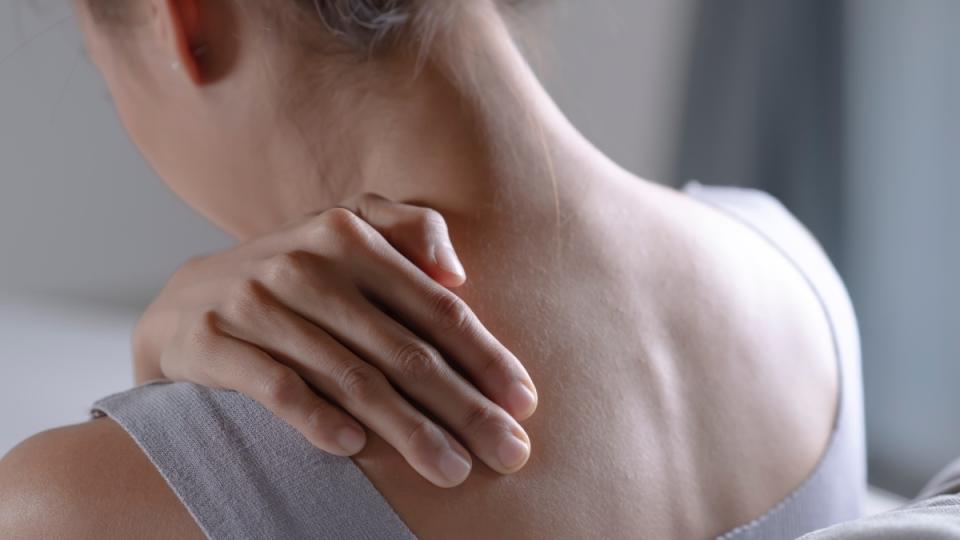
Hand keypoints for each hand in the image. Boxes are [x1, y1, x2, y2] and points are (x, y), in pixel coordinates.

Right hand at [133, 194, 536, 487]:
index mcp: (349, 235)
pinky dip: (316, 418)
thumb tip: (457, 271)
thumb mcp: (345, 234)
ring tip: (450, 470)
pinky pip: (275, 387)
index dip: (485, 357)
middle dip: (463, 408)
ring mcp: (257, 302)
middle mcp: (305, 264)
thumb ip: (406, 230)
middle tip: (507, 452)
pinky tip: (354, 449)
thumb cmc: (294, 277)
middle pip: (403, 350)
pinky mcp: (213, 341)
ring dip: (406, 430)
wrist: (188, 299)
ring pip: (350, 377)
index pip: (436, 306)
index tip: (523, 403)